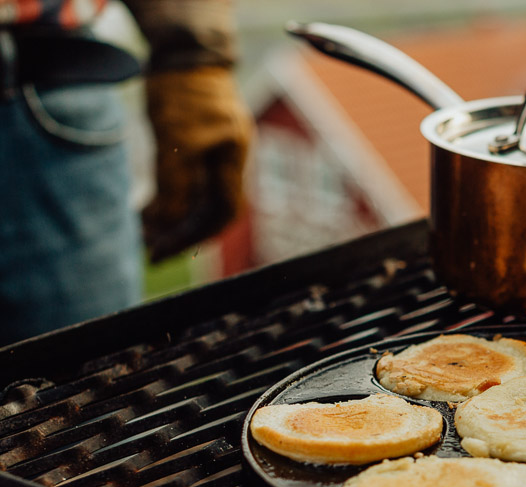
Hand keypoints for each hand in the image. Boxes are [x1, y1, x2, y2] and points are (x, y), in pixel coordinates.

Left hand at [141, 65, 252, 261]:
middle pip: (210, 210)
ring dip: (172, 218)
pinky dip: (170, 198)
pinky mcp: (202, 144)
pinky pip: (189, 183)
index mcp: (233, 159)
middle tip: (150, 248)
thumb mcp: (175, 137)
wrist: (186, 49)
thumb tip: (168, 224)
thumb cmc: (184, 88)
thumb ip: (174, 182)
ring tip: (143, 230)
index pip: (222, 213)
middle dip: (181, 231)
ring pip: (198, 198)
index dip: (195, 236)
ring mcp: (218, 152)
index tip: (164, 250)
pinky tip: (149, 206)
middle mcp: (231, 160)